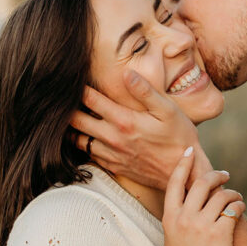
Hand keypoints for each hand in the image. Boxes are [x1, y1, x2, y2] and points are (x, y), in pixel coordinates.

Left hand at [69, 73, 210, 190]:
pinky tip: (84, 135)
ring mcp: (112, 154)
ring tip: (68, 115)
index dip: (78, 87)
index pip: (91, 99)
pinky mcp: (114, 165)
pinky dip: (82, 144)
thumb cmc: (179, 138)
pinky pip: (88, 154)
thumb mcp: (169, 110)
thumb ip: (146, 91)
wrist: (184, 173)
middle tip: (62, 96)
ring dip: (71, 127)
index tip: (71, 78)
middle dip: (67, 107)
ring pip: (78, 140)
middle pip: (76, 121)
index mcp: (125, 121)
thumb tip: (126, 73)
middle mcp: (113, 138)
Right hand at [163, 150, 244, 245]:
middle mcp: (184, 219)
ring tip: (236, 198)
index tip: (189, 152)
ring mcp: (201, 226)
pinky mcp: (220, 235)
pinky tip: (240, 209)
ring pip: (221, 195)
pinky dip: (239, 205)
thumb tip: (192, 197)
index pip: (174, 183)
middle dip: (216, 175)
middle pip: (201, 183)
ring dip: (232, 193)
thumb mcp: (173, 239)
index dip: (183, 165)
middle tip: (225, 175)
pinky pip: (234, 209)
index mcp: (170, 218)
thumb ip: (179, 217)